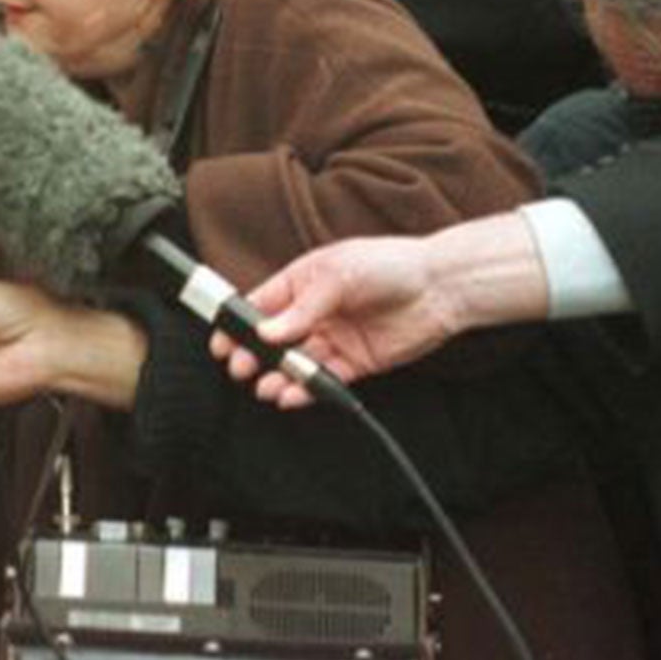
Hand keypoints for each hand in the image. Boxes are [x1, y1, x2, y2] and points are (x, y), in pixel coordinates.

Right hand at [216, 237, 451, 408]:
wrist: (439, 287)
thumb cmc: (388, 265)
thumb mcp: (338, 275)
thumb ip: (301, 308)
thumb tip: (266, 332)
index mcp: (302, 282)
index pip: (260, 304)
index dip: (238, 323)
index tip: (221, 340)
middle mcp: (314, 312)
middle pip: (274, 339)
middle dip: (253, 355)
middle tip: (240, 367)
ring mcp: (334, 338)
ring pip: (296, 363)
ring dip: (278, 376)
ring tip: (266, 386)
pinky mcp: (355, 362)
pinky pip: (325, 379)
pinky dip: (307, 389)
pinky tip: (292, 394)